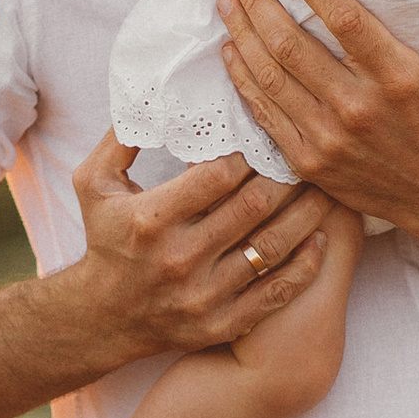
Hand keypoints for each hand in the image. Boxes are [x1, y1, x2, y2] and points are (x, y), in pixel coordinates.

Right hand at [69, 131, 330, 359]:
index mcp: (152, 219)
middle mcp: (179, 258)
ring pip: (272, 246)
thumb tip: (150, 95)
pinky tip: (321, 239)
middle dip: (286, 176)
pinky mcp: (220, 323)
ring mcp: (203, 295)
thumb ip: (120, 138)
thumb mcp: (93, 185)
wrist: (102, 317)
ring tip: (325, 189)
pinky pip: (276, 293)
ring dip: (307, 214)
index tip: (266, 137)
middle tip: (305, 156)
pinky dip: (305, 265)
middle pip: (253, 206)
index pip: (219, 174)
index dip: (250, 152)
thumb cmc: (105, 241)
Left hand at [217, 0, 418, 251]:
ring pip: (271, 79)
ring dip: (242, 36)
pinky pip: (266, 116)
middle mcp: (359, 107)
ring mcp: (330, 138)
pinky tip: (230, 53)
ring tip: (226, 3)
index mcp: (399, 77)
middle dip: (259, 4)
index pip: (343, 19)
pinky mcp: (311, 162)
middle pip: (292, 45)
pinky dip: (243, 82)